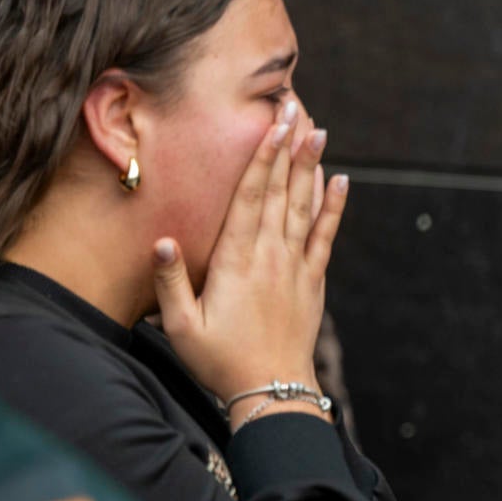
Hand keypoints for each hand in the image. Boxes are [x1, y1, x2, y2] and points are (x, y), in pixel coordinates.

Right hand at [151, 100, 348, 425]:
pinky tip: (342, 181)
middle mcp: (270, 257)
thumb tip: (160, 240)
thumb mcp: (181, 327)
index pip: (250, 199)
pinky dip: (334, 208)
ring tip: (318, 131)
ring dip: (311, 167)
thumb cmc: (220, 362)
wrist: (273, 392)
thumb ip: (169, 282)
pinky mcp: (312, 283)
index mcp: (236, 261)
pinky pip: (325, 237)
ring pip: (304, 207)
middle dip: (287, 148)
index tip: (271, 125)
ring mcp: (295, 268)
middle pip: (280, 192)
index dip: (261, 159)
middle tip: (296, 108)